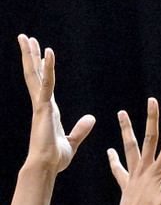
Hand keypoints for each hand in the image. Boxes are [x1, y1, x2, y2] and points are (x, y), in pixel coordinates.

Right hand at [19, 34, 94, 171]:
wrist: (46, 167)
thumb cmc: (55, 159)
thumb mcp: (72, 142)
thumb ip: (81, 129)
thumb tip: (91, 118)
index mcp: (48, 112)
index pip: (44, 86)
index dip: (43, 70)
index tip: (41, 56)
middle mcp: (42, 105)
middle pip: (35, 75)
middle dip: (30, 56)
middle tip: (24, 37)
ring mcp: (40, 105)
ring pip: (35, 75)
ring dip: (30, 55)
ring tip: (25, 37)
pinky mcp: (44, 108)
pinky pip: (47, 84)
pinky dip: (48, 67)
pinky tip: (47, 52)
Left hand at [108, 98, 160, 204]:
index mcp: (158, 172)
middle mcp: (145, 169)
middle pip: (149, 139)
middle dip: (152, 119)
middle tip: (152, 100)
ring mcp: (133, 175)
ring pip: (131, 147)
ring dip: (127, 129)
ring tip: (121, 113)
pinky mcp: (126, 184)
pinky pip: (119, 169)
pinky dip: (114, 160)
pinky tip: (111, 151)